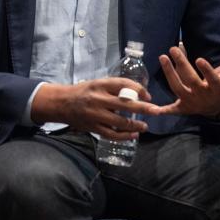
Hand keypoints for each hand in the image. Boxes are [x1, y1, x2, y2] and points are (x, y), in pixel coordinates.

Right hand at [30, 78, 160, 139]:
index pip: (123, 84)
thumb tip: (138, 95)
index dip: (139, 90)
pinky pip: (112, 134)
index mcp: (100, 84)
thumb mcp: (98, 84)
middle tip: (157, 111)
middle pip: (126, 104)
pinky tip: (133, 135)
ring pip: (120, 122)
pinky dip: (124, 136)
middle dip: (144, 108)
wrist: (62, 103)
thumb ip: (115, 88)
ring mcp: (95, 114)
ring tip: (145, 126)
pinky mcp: (93, 127)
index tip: (148, 96)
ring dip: (136, 125)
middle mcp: (98, 98)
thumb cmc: (83, 92)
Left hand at [154, 44, 219, 117]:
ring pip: (178, 88)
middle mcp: (202, 95)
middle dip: (181, 65)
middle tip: (173, 49)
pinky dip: (162, 110)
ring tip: (163, 57)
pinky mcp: (182, 107)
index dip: (207, 71)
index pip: (212, 79)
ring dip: (169, 73)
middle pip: (190, 80)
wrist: (216, 108)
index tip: (199, 59)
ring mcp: (190, 102)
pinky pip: (171, 110)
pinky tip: (153, 109)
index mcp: (216, 88)